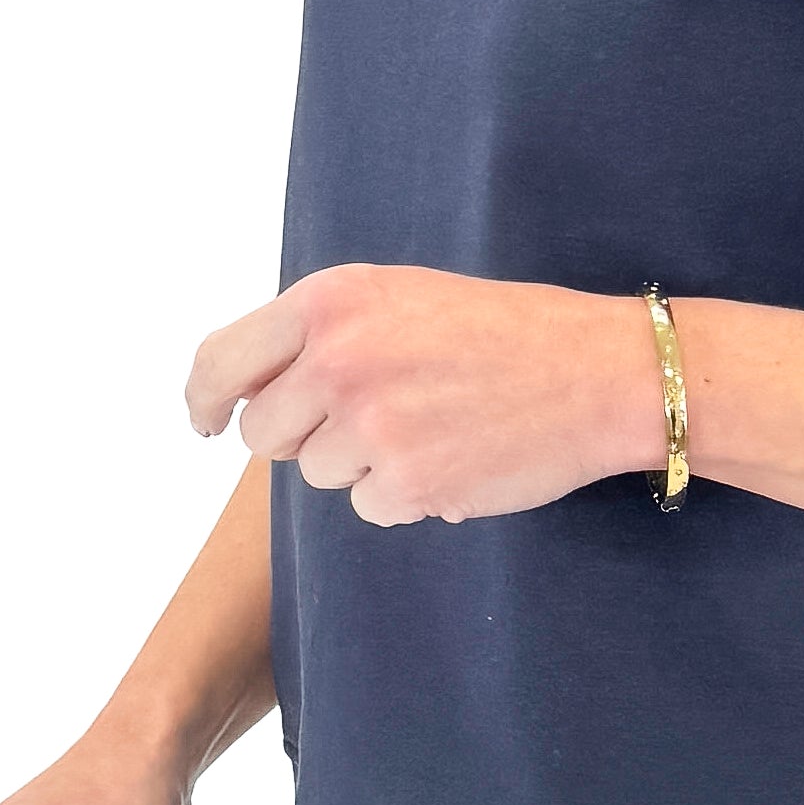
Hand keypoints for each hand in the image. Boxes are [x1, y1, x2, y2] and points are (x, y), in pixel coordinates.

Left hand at [184, 263, 662, 526]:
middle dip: (301, 437)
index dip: (204, 401)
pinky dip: (406, 494)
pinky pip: (370, 508)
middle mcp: (339, 359)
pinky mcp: (408, 482)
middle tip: (367, 420)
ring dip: (363, 463)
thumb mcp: (400, 297)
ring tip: (432, 424)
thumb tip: (248, 389)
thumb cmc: (503, 331)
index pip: (220, 361)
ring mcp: (371, 425)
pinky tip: (455, 455)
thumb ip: (322, 332)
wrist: (599, 371)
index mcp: (330, 301)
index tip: (204, 422)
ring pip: (318, 474)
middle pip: (262, 435)